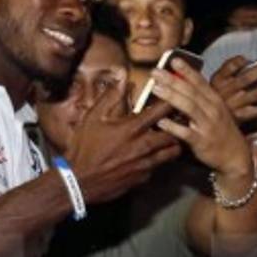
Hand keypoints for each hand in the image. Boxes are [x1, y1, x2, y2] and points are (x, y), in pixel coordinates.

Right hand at [62, 81, 181, 204]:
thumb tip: (122, 75)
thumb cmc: (84, 148)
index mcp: (132, 128)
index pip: (162, 110)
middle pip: (175, 134)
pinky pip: (159, 166)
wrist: (79, 181)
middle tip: (177, 120)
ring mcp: (145, 164)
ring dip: (173, 144)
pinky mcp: (143, 178)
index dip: (172, 101)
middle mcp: (143, 146)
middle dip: (178, 126)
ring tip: (169, 137)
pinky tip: (153, 155)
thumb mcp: (92, 118)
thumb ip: (110, 96)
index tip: (175, 97)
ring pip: (172, 153)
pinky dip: (159, 159)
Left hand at [151, 58, 253, 176]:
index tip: (174, 60)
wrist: (235, 156)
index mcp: (215, 101)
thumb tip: (179, 84)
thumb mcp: (216, 111)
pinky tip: (161, 121)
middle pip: (191, 91)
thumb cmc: (221, 131)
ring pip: (189, 107)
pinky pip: (186, 133)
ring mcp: (208, 126)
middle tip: (155, 72)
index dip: (187, 70)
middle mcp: (213, 110)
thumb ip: (200, 98)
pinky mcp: (202, 142)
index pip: (200, 82)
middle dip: (173, 80)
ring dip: (172, 97)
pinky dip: (173, 126)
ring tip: (155, 89)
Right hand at [209, 55, 256, 122]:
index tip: (248, 58)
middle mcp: (225, 93)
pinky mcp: (239, 118)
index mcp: (218, 81)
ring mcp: (233, 106)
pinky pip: (256, 112)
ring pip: (256, 94)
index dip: (239, 61)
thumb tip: (246, 60)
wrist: (207, 124)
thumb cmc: (216, 100)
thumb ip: (228, 70)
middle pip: (247, 78)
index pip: (229, 67)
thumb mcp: (215, 84)